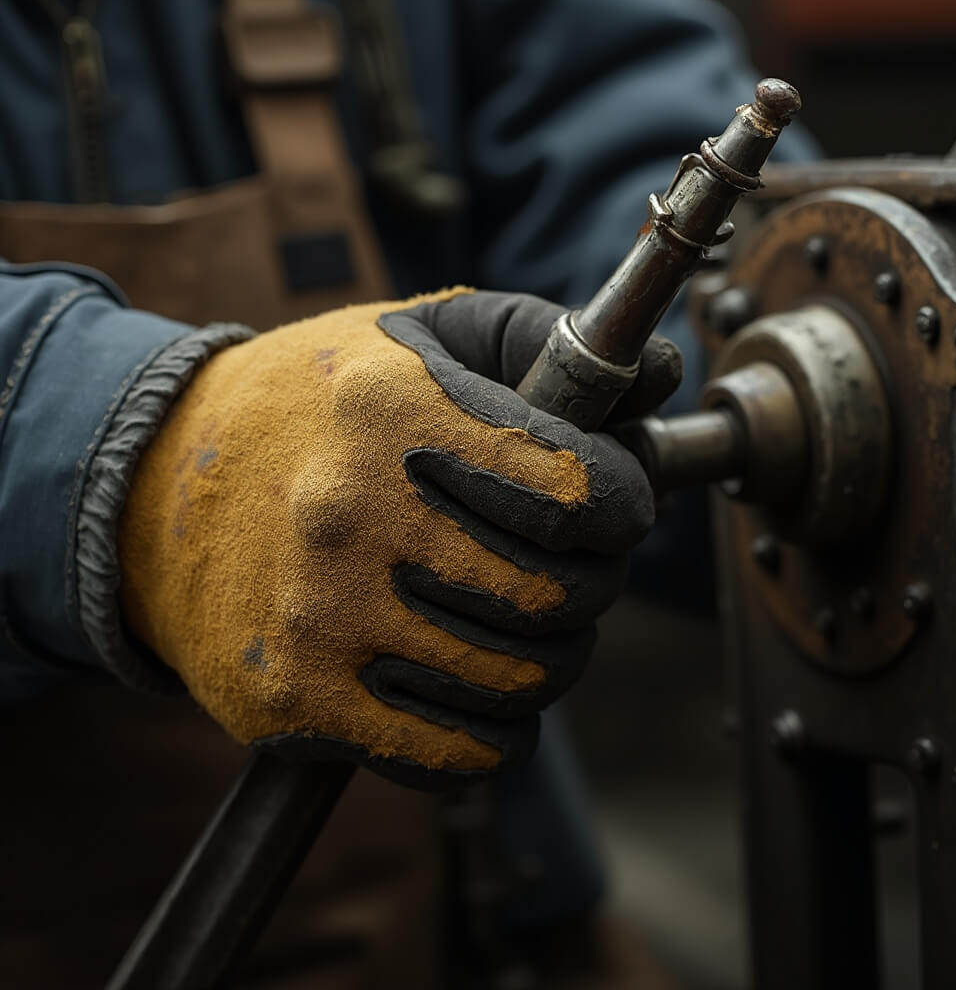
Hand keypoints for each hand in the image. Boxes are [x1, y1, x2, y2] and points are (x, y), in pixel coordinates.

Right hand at [118, 289, 679, 787]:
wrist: (155, 489)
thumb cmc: (311, 406)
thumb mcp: (419, 338)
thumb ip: (545, 341)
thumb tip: (662, 371)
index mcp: (393, 411)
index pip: (580, 493)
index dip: (625, 502)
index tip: (612, 503)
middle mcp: (353, 516)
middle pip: (560, 595)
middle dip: (592, 582)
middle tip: (564, 563)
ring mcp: (323, 619)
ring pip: (522, 680)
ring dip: (550, 655)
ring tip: (521, 617)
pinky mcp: (300, 701)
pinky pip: (462, 756)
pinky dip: (500, 731)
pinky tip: (480, 683)